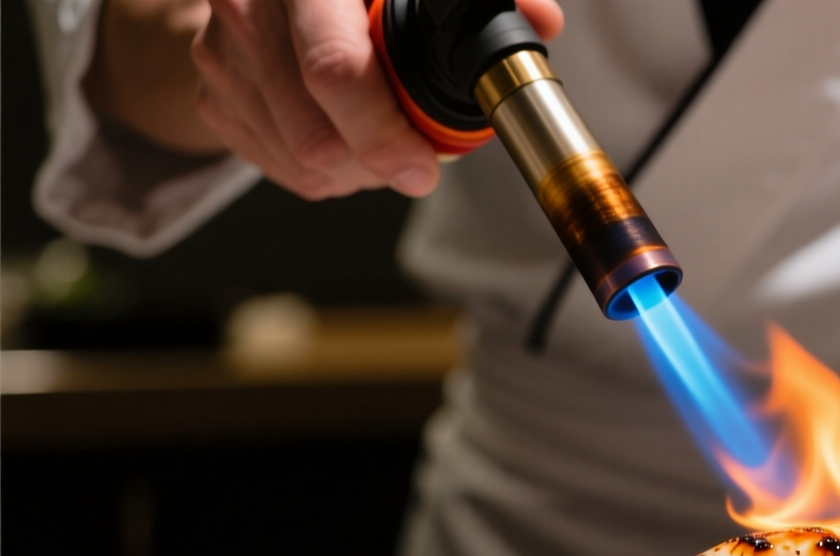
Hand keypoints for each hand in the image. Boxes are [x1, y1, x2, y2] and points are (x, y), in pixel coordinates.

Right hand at [187, 0, 562, 198]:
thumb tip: (542, 22)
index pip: (334, 74)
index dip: (384, 136)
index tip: (422, 167)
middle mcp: (249, 11)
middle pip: (314, 136)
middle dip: (378, 165)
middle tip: (416, 163)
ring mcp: (222, 55)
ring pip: (297, 160)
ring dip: (354, 171)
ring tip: (384, 143)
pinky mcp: (212, 92)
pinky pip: (275, 164)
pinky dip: (323, 170)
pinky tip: (348, 141)